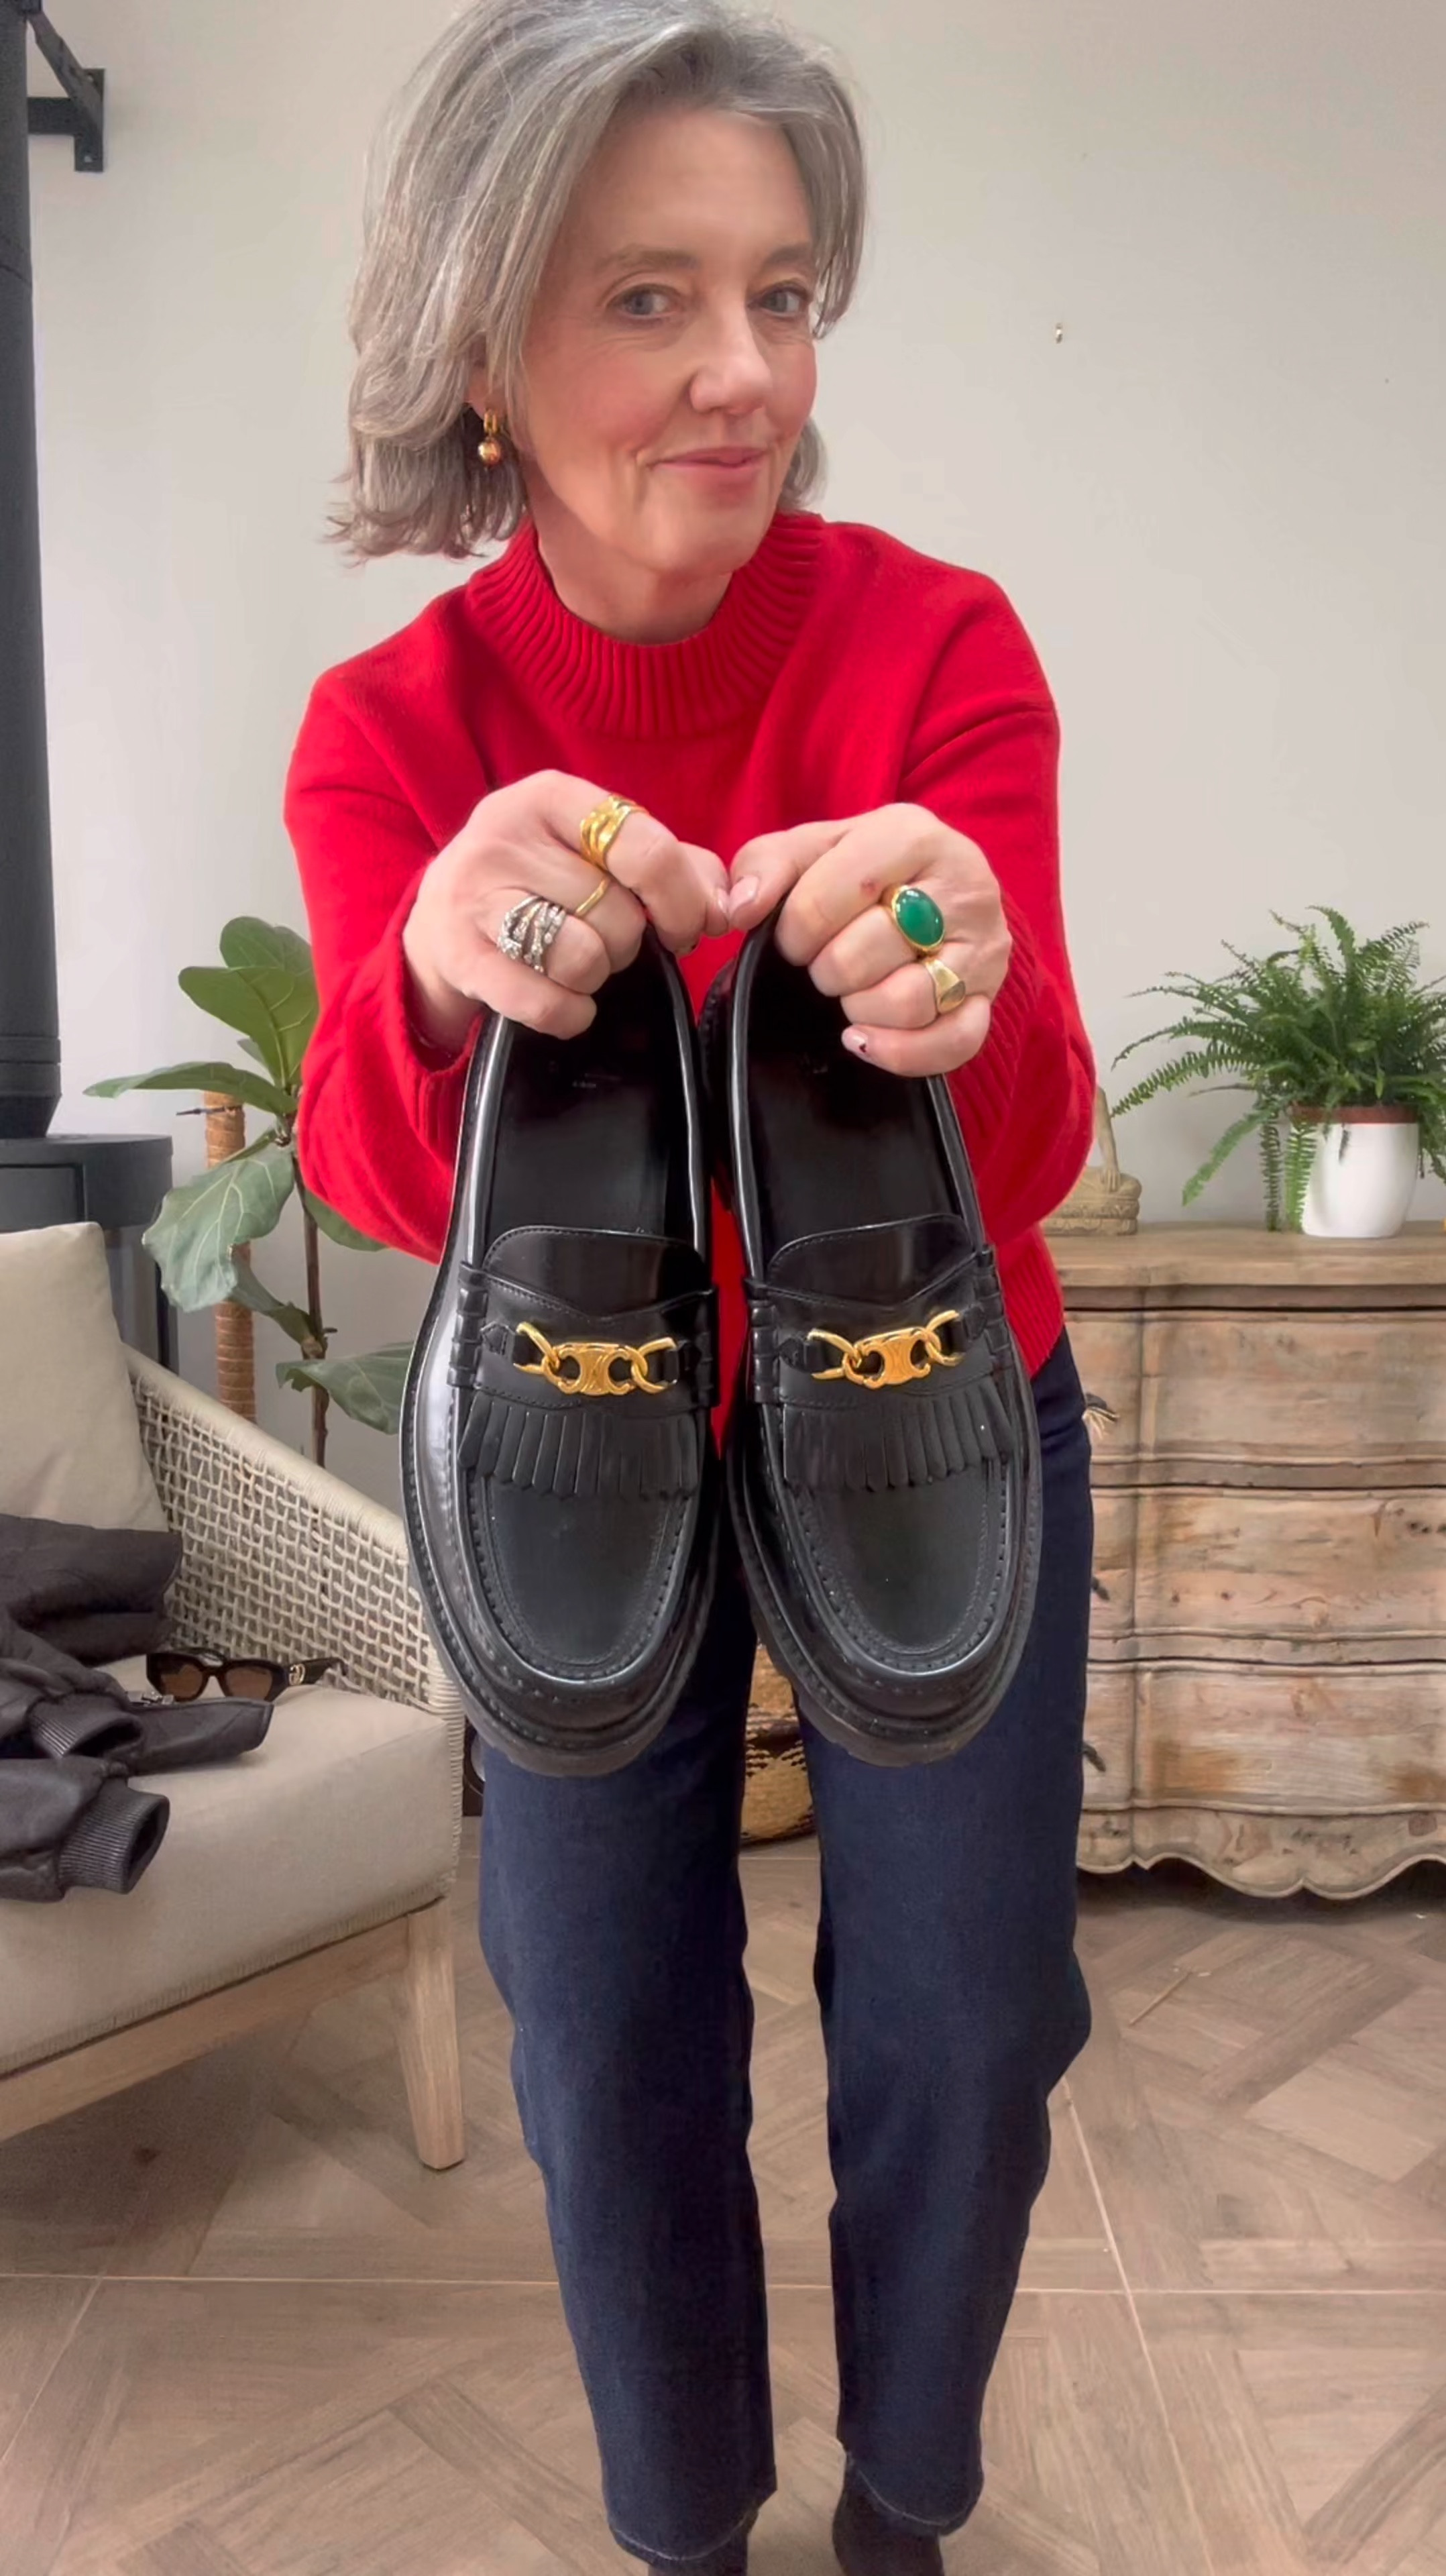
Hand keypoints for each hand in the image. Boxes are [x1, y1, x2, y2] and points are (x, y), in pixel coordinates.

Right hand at [403, 770, 728, 1049]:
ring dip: (598, 975)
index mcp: (550, 796)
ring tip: (580, 962)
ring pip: (584, 958)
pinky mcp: (460, 956)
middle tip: (608, 941)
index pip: (647, 848)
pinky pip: (546, 1002)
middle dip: (630, 942)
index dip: (684, 901)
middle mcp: (504, 834)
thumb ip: (674, 864)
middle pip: (619, 913)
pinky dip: (569, 1013)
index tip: (690, 928)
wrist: (440, 916)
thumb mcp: (599, 852)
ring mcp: (474, 894)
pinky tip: (565, 1002)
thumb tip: (728, 906)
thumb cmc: (542, 881)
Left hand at [725, 805, 1009, 1073]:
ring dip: (859, 1007)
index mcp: (913, 835)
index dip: (792, 930)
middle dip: (826, 968)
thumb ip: (765, 865)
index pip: (828, 898)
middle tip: (825, 962)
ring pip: (907, 1002)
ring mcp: (984, 945)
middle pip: (864, 953)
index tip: (792, 935)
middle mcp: (962, 886)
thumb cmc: (866, 868)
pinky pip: (954, 1043)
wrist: (939, 885)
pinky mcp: (990, 996)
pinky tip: (864, 1039)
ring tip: (852, 990)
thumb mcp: (813, 848)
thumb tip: (739, 908)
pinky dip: (901, 1052)